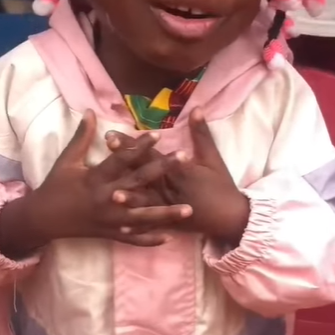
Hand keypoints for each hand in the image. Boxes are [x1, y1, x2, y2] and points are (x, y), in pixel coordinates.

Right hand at [0, 111, 191, 257]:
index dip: (139, 146)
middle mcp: (106, 199)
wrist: (42, 220)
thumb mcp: (67, 160)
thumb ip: (82, 136)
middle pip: (139, 183)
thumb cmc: (56, 186)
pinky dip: (149, 239)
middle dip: (162, 170)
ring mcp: (110, 219)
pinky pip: (133, 239)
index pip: (121, 160)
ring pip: (143, 217)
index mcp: (95, 179)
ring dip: (166, 214)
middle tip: (184, 158)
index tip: (159, 135)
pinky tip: (169, 237)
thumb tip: (89, 110)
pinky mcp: (110, 234)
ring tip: (189, 210)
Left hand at [115, 110, 250, 245]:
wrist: (230, 217)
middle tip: (104, 151)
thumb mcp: (212, 157)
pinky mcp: (170, 222)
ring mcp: (168, 207)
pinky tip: (121, 226)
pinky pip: (151, 224)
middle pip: (143, 173)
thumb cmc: (221, 185)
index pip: (151, 154)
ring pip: (145, 200)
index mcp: (179, 171)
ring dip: (129, 197)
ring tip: (112, 194)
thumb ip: (202, 133)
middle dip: (123, 163)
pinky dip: (137, 226)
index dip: (132, 144)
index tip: (113, 134)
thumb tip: (196, 108)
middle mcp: (170, 188)